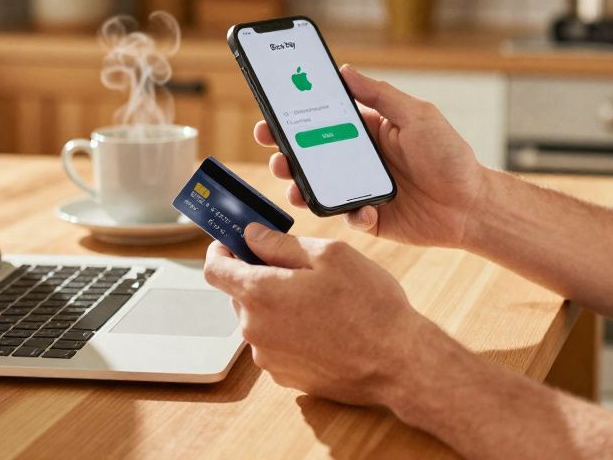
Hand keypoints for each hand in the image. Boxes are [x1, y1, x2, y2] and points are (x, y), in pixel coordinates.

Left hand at [203, 224, 435, 405]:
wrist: (397, 363)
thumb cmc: (368, 305)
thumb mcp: (329, 255)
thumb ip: (281, 244)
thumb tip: (252, 236)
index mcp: (260, 293)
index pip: (215, 269)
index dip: (221, 251)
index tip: (234, 243)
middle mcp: (254, 329)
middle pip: (238, 294)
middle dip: (258, 276)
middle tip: (295, 267)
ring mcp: (268, 357)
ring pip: (259, 319)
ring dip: (276, 305)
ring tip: (318, 300)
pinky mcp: (284, 376)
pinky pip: (275, 344)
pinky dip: (289, 331)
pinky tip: (322, 327)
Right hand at [254, 65, 487, 247]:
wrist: (472, 205)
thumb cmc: (450, 156)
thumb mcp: (418, 116)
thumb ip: (381, 95)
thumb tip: (345, 70)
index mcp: (367, 132)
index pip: (322, 121)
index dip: (294, 118)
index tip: (271, 115)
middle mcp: (358, 160)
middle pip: (310, 156)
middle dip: (285, 154)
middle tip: (274, 153)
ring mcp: (361, 190)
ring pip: (318, 188)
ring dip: (301, 187)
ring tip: (295, 186)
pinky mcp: (370, 218)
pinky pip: (347, 216)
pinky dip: (349, 214)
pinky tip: (363, 210)